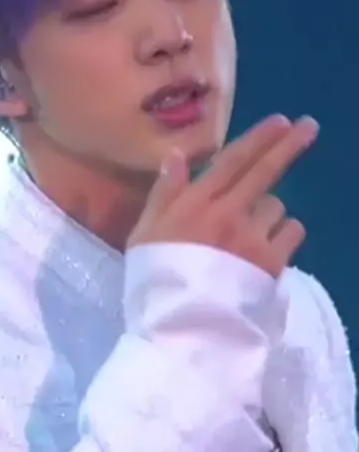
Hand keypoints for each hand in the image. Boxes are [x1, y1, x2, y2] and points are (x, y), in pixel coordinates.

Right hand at [128, 115, 318, 277]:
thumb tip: (178, 155)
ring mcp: (254, 237)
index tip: (279, 121)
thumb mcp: (143, 235)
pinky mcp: (273, 263)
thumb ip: (164, 193)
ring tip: (251, 232)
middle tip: (308, 125)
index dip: (257, 138)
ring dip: (269, 210)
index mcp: (196, 204)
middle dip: (288, 144)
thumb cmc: (155, 283)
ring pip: (276, 207)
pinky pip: (291, 233)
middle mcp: (229, 213)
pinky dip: (284, 234)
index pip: (231, 161)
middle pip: (265, 171)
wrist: (182, 331)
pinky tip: (269, 246)